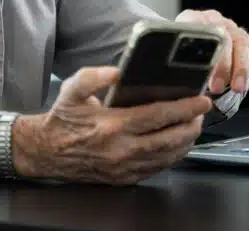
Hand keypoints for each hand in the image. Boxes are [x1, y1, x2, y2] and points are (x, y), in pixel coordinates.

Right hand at [11, 66, 211, 184]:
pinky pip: (156, 169)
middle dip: (191, 125)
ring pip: (166, 157)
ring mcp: (123, 167)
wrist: (45, 152)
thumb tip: (117, 71)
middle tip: (203, 112)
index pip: (158, 116)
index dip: (184, 108)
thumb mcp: (72, 90)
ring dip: (186, 142)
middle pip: (169, 139)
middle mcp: (121, 149)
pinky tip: (178, 146)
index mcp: (112, 125)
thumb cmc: (63, 119)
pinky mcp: (123, 179)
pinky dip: (172, 157)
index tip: (200, 100)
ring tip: (195, 126)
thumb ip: (93, 77)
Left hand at [175, 9, 248, 95]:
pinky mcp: (245, 42)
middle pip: (225, 39)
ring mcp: (232, 30)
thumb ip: (174, 58)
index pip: (201, 30)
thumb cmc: (178, 47)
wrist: (186, 37)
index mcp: (193, 19)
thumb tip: (175, 80)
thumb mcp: (171, 47)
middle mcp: (216, 21)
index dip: (204, 51)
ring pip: (242, 46)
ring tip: (238, 89)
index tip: (202, 71)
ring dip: (241, 70)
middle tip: (217, 87)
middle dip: (223, 65)